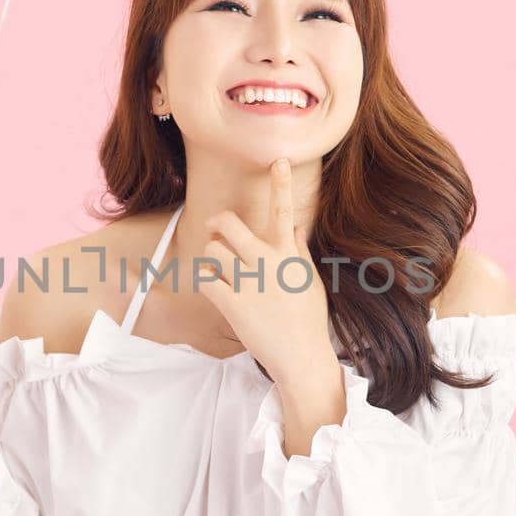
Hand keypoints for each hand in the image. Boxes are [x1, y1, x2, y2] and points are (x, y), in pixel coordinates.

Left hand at [198, 158, 336, 384]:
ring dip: (212, 258)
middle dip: (218, 223)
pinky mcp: (234, 304)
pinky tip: (218, 290)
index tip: (279, 159)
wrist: (301, 356)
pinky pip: (206, 279)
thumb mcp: (309, 281)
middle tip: (215, 229)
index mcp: (290, 253)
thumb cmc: (307, 318)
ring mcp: (250, 283)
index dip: (281, 183)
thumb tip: (298, 226)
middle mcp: (269, 262)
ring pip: (213, 250)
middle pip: (230, 224)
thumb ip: (299, 250)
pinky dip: (208, 282)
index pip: (285, 211)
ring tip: (221, 271)